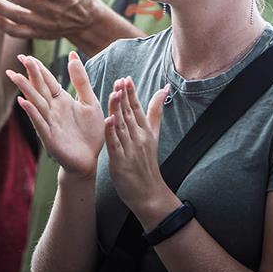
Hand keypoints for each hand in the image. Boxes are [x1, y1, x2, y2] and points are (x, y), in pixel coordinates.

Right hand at [7, 52, 103, 177]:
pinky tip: (23, 102)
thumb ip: (81, 80)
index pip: (48, 80)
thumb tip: (74, 55)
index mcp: (62, 100)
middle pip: (39, 88)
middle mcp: (53, 110)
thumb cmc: (90, 132)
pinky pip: (40, 122)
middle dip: (29, 74)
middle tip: (19, 57)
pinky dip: (32, 112)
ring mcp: (49, 123)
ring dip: (26, 89)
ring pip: (36, 102)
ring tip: (15, 75)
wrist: (90, 160)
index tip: (27, 55)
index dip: (38, 68)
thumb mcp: (90, 101)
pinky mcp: (50, 137)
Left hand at [103, 76, 174, 228]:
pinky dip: (111, 132)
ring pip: (122, 126)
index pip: (138, 108)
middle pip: (130, 114)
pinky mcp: (121, 162)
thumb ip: (155, 112)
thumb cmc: (148, 162)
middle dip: (124, 97)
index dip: (132, 93)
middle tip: (119, 80)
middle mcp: (139, 138)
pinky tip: (108, 120)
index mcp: (146, 131)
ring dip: (118, 109)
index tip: (126, 79)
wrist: (149, 193)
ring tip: (114, 93)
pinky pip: (115, 144)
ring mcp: (130, 150)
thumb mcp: (154, 135)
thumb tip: (164, 89)